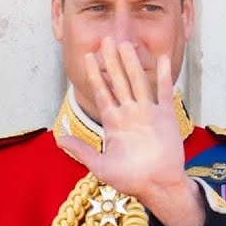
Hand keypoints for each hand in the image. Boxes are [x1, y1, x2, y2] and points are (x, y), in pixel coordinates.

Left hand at [56, 37, 204, 225]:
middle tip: (107, 39)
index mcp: (114, 122)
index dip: (95, 75)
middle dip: (112, 61)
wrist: (158, 186)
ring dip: (132, 64)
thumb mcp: (101, 167)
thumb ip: (82, 151)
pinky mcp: (166, 117)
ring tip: (126, 44)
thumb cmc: (131, 180)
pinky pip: (164, 92)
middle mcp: (130, 114)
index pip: (102, 93)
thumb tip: (58, 139)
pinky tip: (161, 59)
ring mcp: (148, 113)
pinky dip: (163, 76)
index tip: (89, 56)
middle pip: (119, 81)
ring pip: (138, 82)